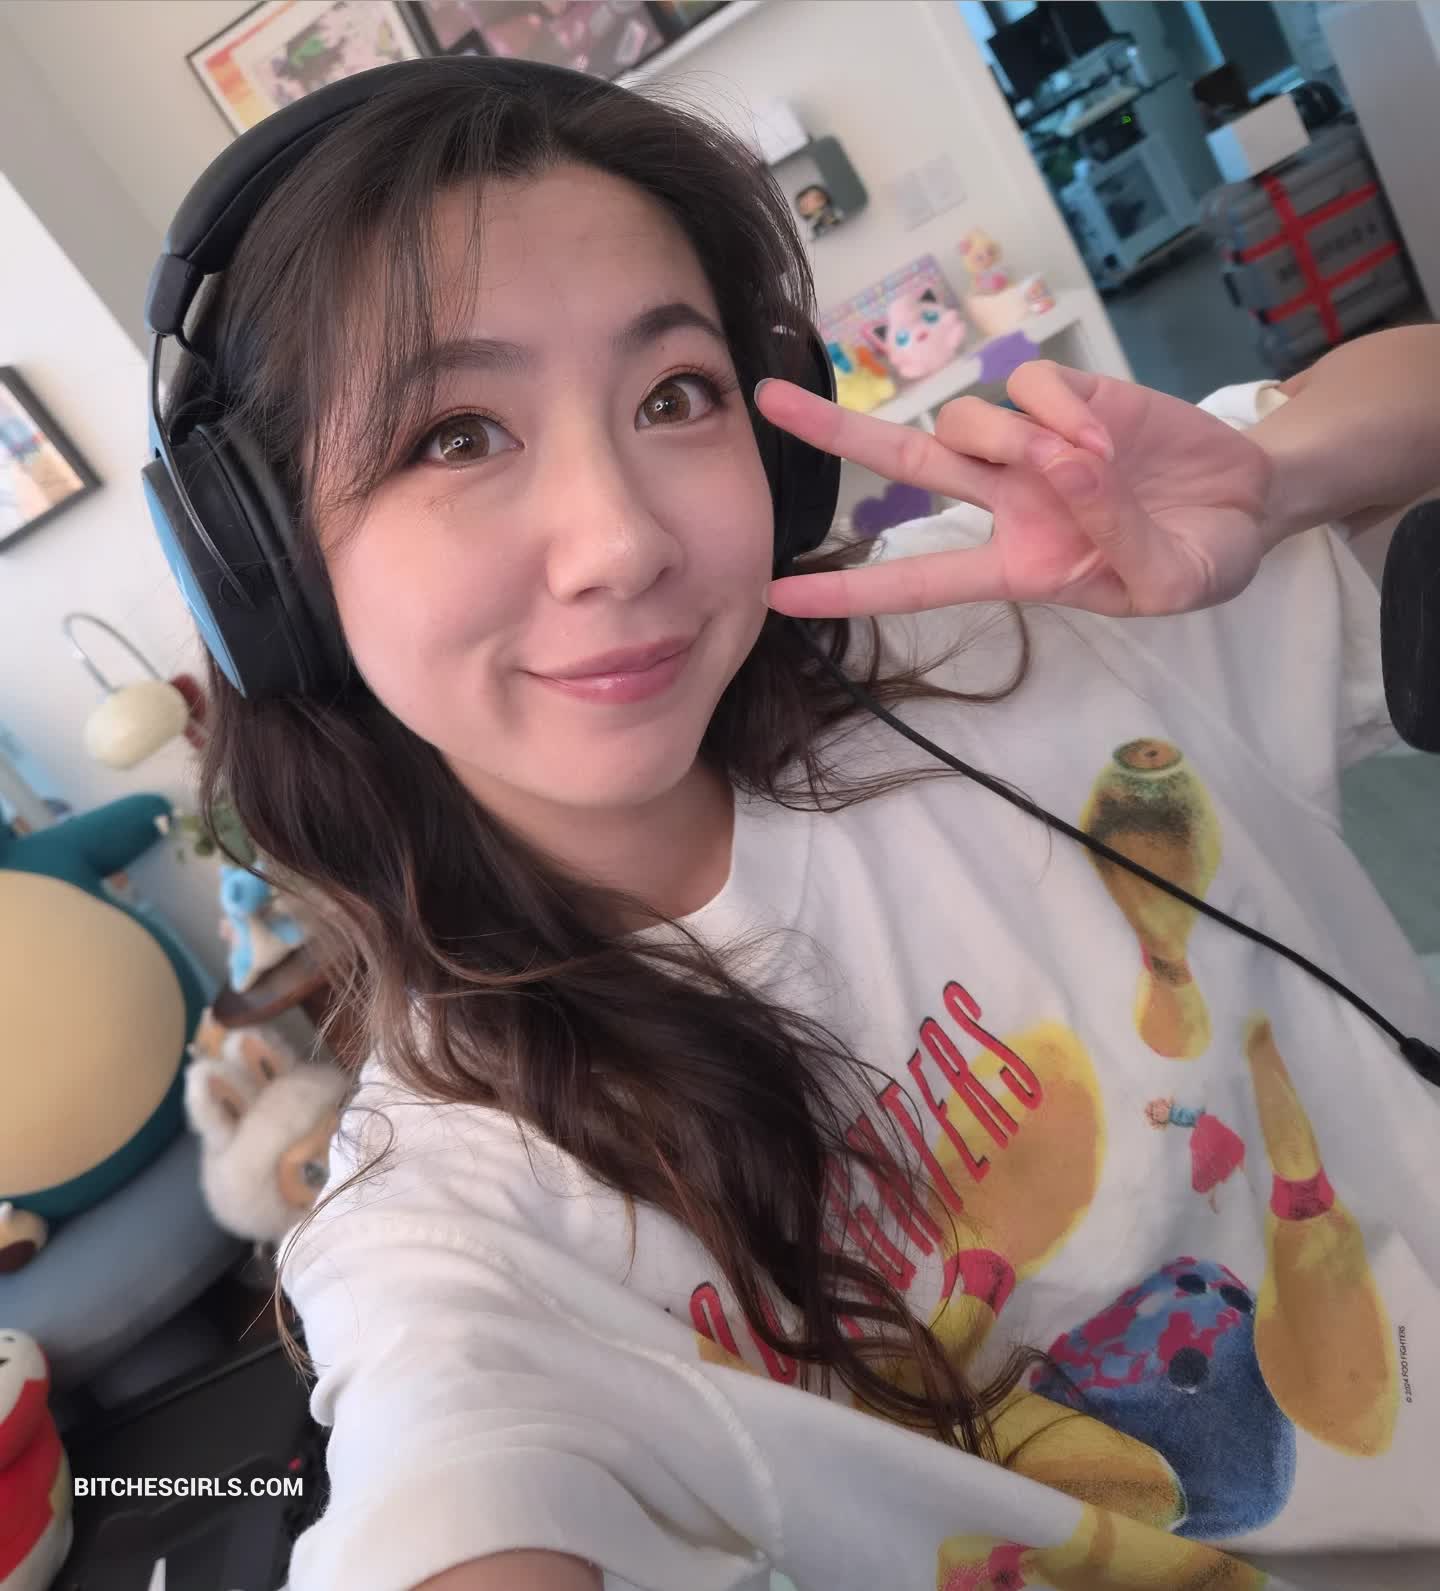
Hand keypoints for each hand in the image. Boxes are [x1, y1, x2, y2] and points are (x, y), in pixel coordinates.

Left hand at [757, 361, 1273, 619]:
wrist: (1250, 502)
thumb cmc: (1199, 559)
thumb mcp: (1168, 582)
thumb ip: (1112, 535)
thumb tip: (1058, 463)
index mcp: (1017, 569)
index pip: (917, 583)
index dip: (849, 594)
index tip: (776, 597)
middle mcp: (1007, 503)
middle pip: (904, 465)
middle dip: (836, 433)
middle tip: (766, 402)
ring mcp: (1032, 444)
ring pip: (969, 421)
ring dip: (1016, 438)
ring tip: (1092, 461)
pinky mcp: (1070, 394)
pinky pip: (1030, 384)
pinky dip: (1062, 406)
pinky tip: (1108, 431)